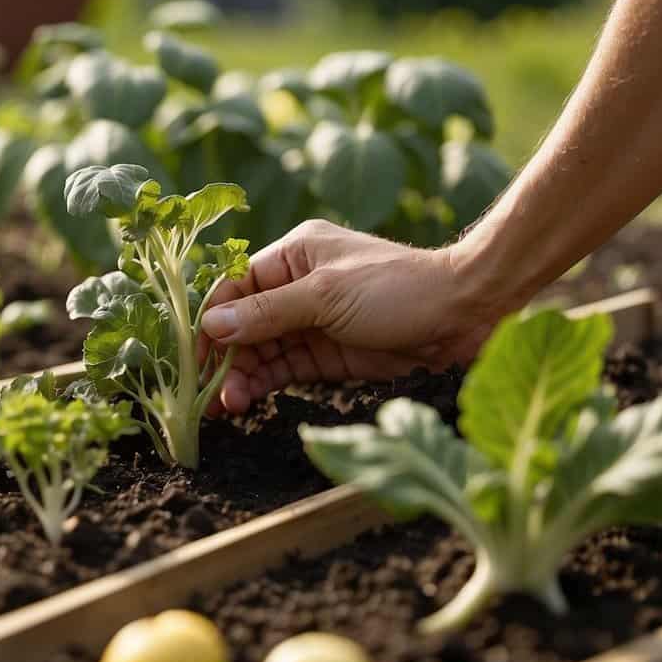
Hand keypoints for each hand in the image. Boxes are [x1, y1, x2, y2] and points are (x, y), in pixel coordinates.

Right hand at [200, 220, 504, 414]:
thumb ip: (266, 313)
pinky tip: (246, 402)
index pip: (235, 286)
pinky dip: (263, 385)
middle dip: (223, 357)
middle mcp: (296, 285)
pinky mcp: (328, 353)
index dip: (212, 321)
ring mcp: (312, 321)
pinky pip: (284, 369)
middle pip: (243, 323)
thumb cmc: (399, 289)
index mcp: (293, 254)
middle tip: (206, 394)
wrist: (466, 315)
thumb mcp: (325, 298)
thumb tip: (212, 324)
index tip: (195, 356)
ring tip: (225, 407)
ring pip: (261, 350)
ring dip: (240, 376)